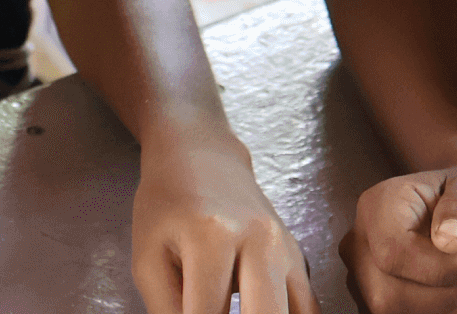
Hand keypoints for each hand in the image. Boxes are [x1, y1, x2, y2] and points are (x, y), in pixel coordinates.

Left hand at [132, 132, 317, 313]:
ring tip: (241, 310)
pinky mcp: (299, 259)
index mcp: (213, 236)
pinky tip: (264, 311)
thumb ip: (165, 309)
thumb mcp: (148, 256)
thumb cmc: (167, 205)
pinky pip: (308, 309)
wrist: (201, 157)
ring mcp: (286, 249)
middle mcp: (260, 240)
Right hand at [341, 162, 456, 313]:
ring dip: (450, 306)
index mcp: (379, 205)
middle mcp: (362, 242)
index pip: (392, 252)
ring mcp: (368, 276)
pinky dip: (446, 313)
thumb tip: (449, 237)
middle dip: (447, 293)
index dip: (440, 269)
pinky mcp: (383, 301)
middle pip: (388, 294)